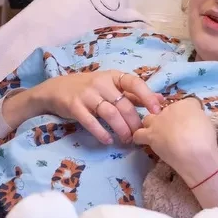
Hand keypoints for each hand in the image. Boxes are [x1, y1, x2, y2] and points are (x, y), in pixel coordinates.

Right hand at [10, 70, 162, 145]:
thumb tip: (161, 100)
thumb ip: (134, 94)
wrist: (56, 89)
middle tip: (139, 135)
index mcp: (113, 76)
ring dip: (120, 129)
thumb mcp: (111, 86)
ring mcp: (87, 94)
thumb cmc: (89, 88)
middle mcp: (101, 83)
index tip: (157, 111)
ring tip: (126, 140)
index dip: (147, 96)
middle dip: (134, 122)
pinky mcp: (74, 106)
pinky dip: (101, 132)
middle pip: (123, 104)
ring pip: (110, 113)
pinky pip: (90, 121)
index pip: (134, 83)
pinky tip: (107, 141)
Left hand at [131, 97, 217, 175]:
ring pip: (149, 119)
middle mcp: (170, 109)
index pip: (186, 104)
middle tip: (177, 132)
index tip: (192, 124)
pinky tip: (146, 142)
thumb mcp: (208, 123)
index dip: (188, 115)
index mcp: (187, 104)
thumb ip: (198, 119)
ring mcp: (158, 121)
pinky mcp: (150, 136)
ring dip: (152, 125)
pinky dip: (140, 137)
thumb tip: (192, 122)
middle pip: (166, 111)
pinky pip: (138, 134)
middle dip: (169, 119)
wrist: (195, 153)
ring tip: (158, 135)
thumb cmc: (206, 139)